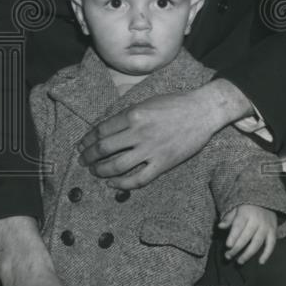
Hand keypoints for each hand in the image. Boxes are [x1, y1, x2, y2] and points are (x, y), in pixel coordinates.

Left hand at [78, 80, 253, 188]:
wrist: (203, 111)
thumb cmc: (176, 103)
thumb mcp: (147, 102)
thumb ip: (128, 114)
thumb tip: (107, 128)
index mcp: (133, 114)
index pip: (101, 130)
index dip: (87, 140)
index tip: (82, 145)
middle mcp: (139, 132)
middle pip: (104, 149)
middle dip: (89, 156)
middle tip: (83, 160)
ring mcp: (151, 149)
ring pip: (116, 166)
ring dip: (100, 171)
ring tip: (95, 171)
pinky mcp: (163, 163)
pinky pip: (138, 179)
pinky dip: (122, 184)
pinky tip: (113, 184)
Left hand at [219, 205, 277, 264]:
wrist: (267, 199)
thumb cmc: (248, 207)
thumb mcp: (237, 208)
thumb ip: (229, 218)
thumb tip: (220, 226)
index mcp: (247, 212)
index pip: (239, 226)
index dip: (233, 236)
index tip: (228, 246)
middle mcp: (257, 220)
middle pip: (246, 237)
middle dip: (237, 248)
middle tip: (228, 256)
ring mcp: (266, 226)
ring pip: (257, 242)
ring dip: (248, 254)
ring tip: (239, 261)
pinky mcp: (273, 231)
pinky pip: (271, 244)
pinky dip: (267, 253)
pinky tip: (261, 262)